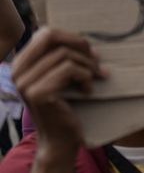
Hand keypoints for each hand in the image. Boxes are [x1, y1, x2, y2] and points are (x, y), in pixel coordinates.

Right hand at [12, 28, 106, 155]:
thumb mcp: (60, 77)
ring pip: (65, 55)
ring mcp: (25, 83)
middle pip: (52, 37)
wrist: (61, 140)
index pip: (45, 33)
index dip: (71, 37)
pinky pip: (69, 69)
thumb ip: (61, 57)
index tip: (89, 51)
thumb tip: (84, 40)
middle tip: (97, 60)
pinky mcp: (39, 93)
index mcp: (21, 64)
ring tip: (96, 78)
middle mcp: (17, 71)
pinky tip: (88, 91)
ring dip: (88, 66)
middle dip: (79, 45)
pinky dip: (86, 77)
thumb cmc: (65, 106)